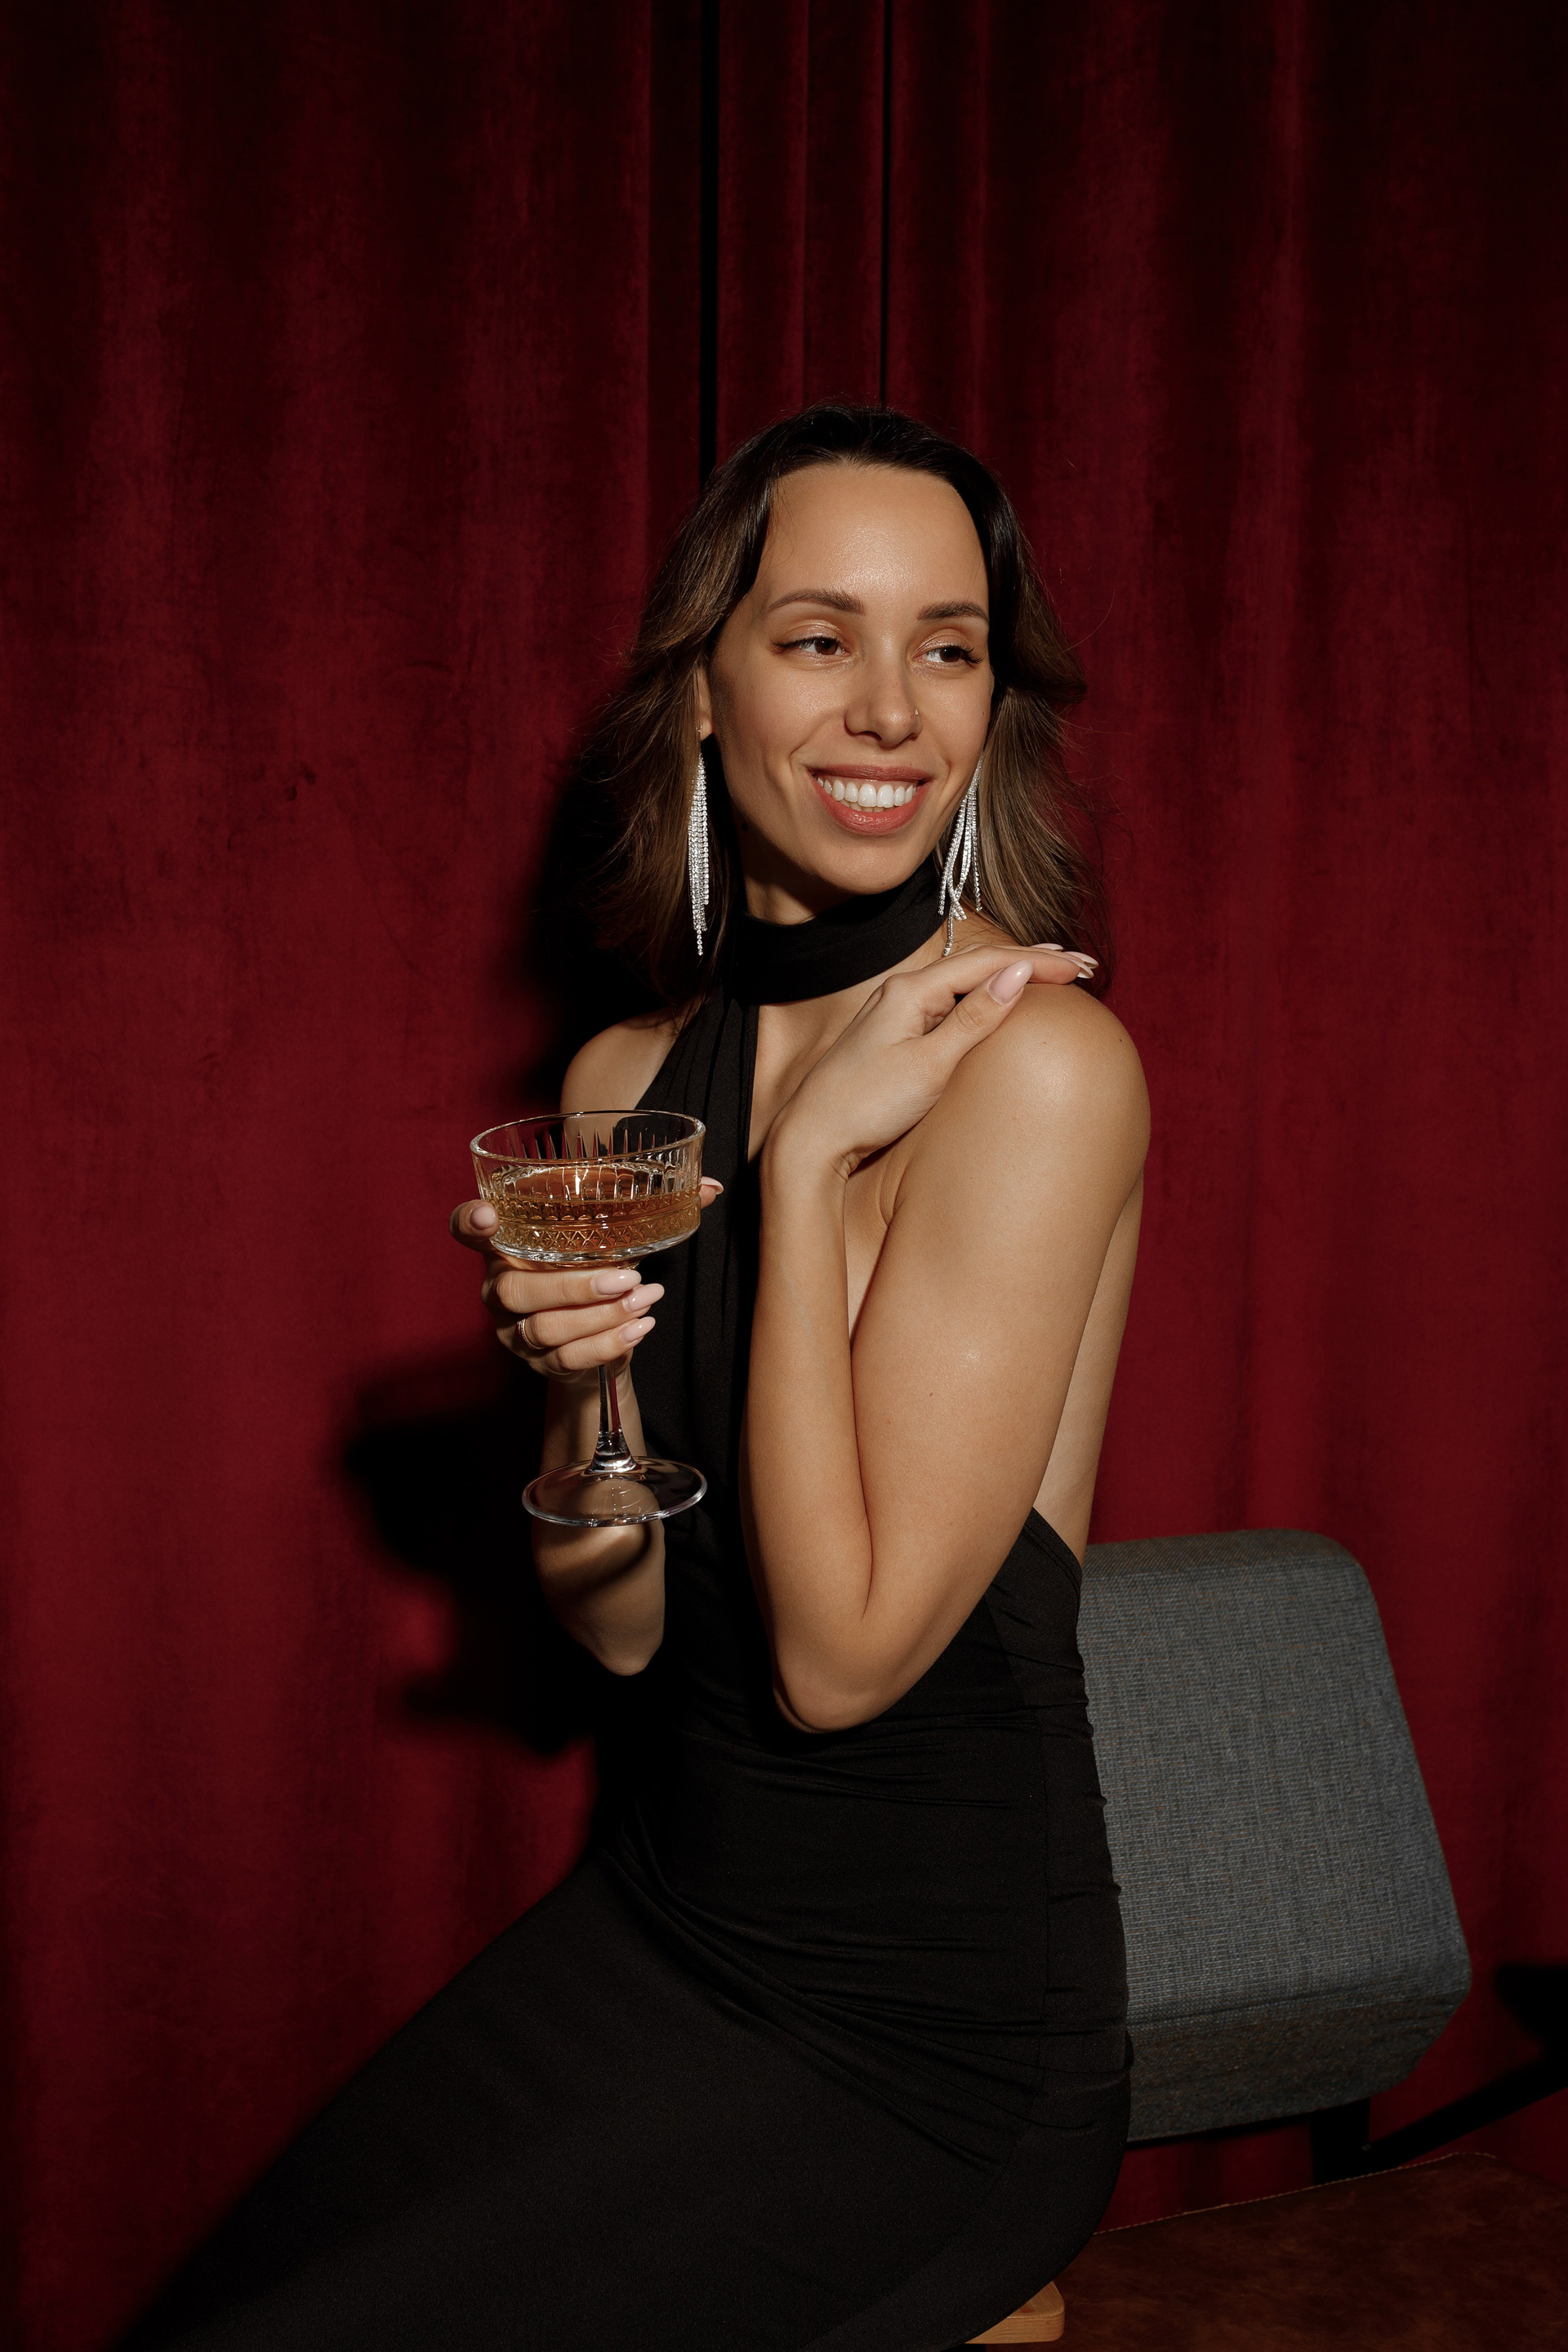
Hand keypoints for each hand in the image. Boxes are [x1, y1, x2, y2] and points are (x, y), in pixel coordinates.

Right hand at [448, 1180, 723, 1384]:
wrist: (602, 1330)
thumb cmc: (598, 1266)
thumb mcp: (615, 1234)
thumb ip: (653, 1208)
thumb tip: (712, 1188)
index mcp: (507, 1245)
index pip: (464, 1231)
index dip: (468, 1223)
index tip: (487, 1216)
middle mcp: (500, 1289)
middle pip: (513, 1291)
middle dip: (572, 1285)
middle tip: (626, 1277)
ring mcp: (515, 1331)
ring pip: (542, 1329)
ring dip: (599, 1316)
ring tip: (646, 1299)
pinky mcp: (541, 1364)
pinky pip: (566, 1360)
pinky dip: (607, 1344)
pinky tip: (640, 1327)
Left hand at [766, 945, 1091, 1181]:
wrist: (812, 1137)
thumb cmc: (867, 1106)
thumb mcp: (930, 1065)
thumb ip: (975, 1018)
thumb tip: (1017, 973)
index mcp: (911, 990)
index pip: (988, 964)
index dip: (1038, 962)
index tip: (1080, 968)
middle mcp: (902, 990)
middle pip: (979, 964)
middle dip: (1032, 960)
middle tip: (1081, 964)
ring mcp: (896, 1010)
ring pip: (966, 979)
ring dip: (1011, 972)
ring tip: (1054, 969)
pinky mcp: (895, 1032)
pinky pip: (952, 998)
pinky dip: (986, 992)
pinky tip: (1000, 995)